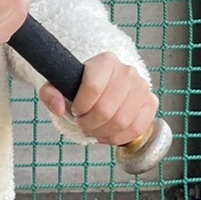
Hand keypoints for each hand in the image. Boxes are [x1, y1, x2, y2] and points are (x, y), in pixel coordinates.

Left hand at [40, 53, 157, 147]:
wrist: (106, 82)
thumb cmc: (82, 85)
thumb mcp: (60, 84)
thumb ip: (50, 94)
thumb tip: (58, 108)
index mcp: (105, 61)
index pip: (93, 88)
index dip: (81, 106)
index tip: (76, 110)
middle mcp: (127, 71)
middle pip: (106, 109)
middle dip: (90, 124)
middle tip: (83, 124)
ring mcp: (141, 87)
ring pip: (122, 122)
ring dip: (103, 133)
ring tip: (95, 130)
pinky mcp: (150, 102)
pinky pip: (137, 128)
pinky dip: (120, 138)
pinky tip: (108, 135)